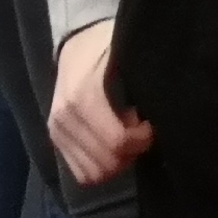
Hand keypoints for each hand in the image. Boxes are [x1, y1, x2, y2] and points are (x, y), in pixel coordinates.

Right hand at [49, 21, 152, 184]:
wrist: (77, 43)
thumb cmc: (108, 46)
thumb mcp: (128, 53)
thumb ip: (143, 79)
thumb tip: (162, 103)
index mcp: (83, 96)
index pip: (117, 142)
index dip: (142, 140)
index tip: (150, 124)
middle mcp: (64, 118)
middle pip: (107, 163)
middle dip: (130, 152)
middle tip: (139, 130)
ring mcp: (57, 131)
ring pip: (94, 174)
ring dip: (116, 161)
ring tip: (125, 135)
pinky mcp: (55, 140)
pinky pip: (81, 173)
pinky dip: (102, 164)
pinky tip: (110, 142)